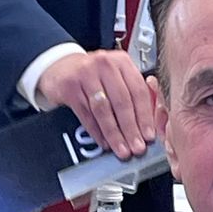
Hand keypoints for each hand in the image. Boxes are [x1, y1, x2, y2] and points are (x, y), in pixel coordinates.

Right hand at [38, 49, 155, 161]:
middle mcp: (104, 64)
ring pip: (103, 110)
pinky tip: (104, 143)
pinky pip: (86, 114)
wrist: (61, 67)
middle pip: (122, 101)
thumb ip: (133, 93)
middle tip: (136, 148)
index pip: (138, 91)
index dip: (145, 116)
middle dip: (130, 129)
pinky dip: (96, 131)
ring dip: (114, 133)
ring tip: (121, 150)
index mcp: (122, 62)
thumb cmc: (95, 76)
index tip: (149, 136)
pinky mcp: (69, 86)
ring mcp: (85, 74)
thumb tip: (151, 123)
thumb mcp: (116, 76)